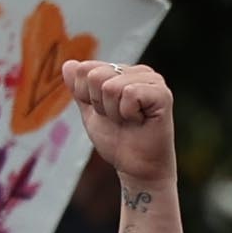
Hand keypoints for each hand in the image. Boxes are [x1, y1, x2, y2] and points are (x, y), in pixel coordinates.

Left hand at [65, 60, 175, 196]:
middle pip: (95, 75)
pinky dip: (127, 114)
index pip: (85, 69)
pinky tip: (140, 121)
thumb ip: (79, 89)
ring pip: (111, 86)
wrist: (136, 168)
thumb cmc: (118, 141)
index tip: (105, 113)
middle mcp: (139, 71)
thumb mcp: (91, 112)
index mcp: (122, 71)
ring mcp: (153, 80)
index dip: (87, 97)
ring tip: (129, 121)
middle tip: (118, 119)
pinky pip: (129, 94)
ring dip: (114, 112)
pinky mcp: (162, 94)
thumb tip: (69, 64)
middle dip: (99, 105)